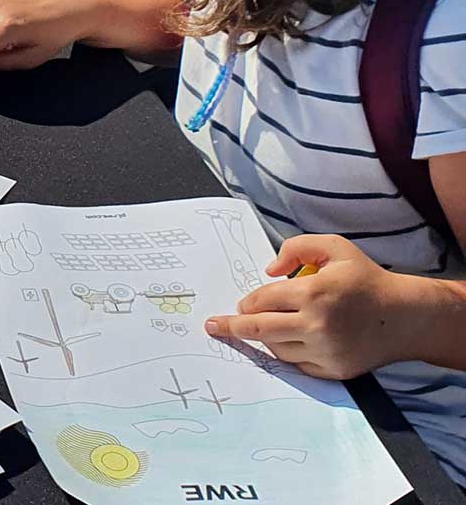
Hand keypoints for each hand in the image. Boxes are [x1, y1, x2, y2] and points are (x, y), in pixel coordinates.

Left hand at [204, 234, 422, 379]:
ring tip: (266, 326)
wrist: (405, 317)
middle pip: (259, 330)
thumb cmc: (365, 280)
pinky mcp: (334, 370)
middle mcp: (317, 325)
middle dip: (233, 328)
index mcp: (313, 293)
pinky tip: (287, 342)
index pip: (262, 301)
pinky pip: (296, 365)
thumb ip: (297, 248)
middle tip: (214, 327)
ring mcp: (325, 351)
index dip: (246, 303)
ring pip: (276, 348)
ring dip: (266, 338)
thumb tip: (269, 270)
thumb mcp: (334, 247)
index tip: (237, 306)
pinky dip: (288, 353)